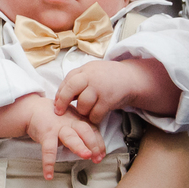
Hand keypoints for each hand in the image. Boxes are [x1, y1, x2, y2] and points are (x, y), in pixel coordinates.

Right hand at [21, 94, 105, 178]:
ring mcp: (58, 127)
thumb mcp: (72, 121)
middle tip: (98, 157)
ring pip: (70, 137)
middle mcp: (70, 122)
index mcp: (79, 120)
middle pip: (85, 131)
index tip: (102, 156)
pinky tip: (49, 176)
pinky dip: (48, 163)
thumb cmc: (56, 117)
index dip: (99, 143)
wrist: (34, 108)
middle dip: (93, 143)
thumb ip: (83, 133)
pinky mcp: (45, 133)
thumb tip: (97, 152)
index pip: (93, 130)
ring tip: (86, 157)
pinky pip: (48, 149)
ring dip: (79, 146)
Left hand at [55, 58, 178, 123]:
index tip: (56, 105)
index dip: (59, 94)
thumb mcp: (92, 71)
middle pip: (71, 90)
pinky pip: (95, 114)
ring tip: (87, 111)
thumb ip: (77, 79)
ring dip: (83, 112)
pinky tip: (96, 116)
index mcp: (85, 69)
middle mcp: (91, 76)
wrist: (132, 78)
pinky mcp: (109, 100)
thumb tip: (59, 95)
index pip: (67, 81)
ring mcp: (100, 88)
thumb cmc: (108, 77)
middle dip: (62, 102)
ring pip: (83, 105)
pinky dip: (94, 118)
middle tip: (59, 112)